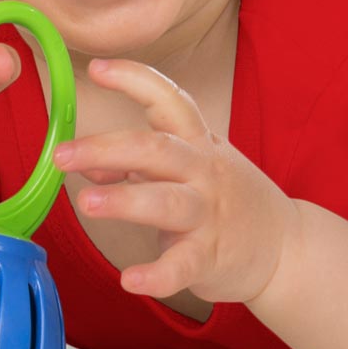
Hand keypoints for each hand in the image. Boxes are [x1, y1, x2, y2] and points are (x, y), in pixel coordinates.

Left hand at [53, 59, 300, 304]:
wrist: (285, 245)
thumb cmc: (226, 196)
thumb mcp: (191, 166)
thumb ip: (140, 162)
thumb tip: (89, 167)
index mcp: (197, 141)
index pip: (169, 98)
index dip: (134, 79)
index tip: (96, 68)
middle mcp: (203, 170)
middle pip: (155, 149)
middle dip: (106, 148)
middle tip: (62, 154)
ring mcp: (208, 213)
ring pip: (166, 202)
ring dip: (125, 201)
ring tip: (86, 203)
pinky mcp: (211, 256)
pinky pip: (182, 265)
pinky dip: (157, 274)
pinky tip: (130, 280)